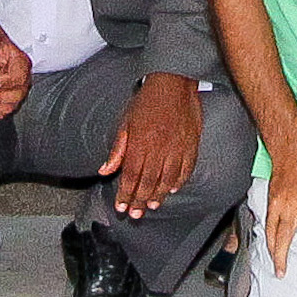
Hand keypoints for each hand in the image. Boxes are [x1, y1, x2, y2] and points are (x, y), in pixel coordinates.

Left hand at [102, 71, 203, 214]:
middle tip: (135, 214)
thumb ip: (117, 149)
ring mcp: (177, 147)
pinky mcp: (191, 144)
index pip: (130, 176)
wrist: (173, 82)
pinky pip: (186, 169)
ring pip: (167, 179)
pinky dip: (179, 181)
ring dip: (158, 195)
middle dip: (139, 200)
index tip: (121, 206)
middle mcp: (158, 149)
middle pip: (147, 182)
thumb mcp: (126, 121)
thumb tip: (105, 170)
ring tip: (151, 206)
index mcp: (139, 143)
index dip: (125, 194)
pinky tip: (173, 189)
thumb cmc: (147, 100)